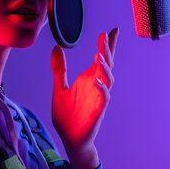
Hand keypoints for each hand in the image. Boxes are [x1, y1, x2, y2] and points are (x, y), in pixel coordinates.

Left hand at [50, 28, 118, 168]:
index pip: (101, 58)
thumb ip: (59, 68)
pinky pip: (104, 99)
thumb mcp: (59, 87)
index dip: (108, 45)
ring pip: (108, 79)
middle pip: (106, 64)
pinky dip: (102, 89)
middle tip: (104, 36)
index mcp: (89, 78)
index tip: (112, 30)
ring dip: (104, 67)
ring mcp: (98, 98)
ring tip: (98, 55)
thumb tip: (57, 47)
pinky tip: (97, 81)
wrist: (68, 138)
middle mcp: (96, 86)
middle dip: (107, 50)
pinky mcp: (97, 111)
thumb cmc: (67, 114)